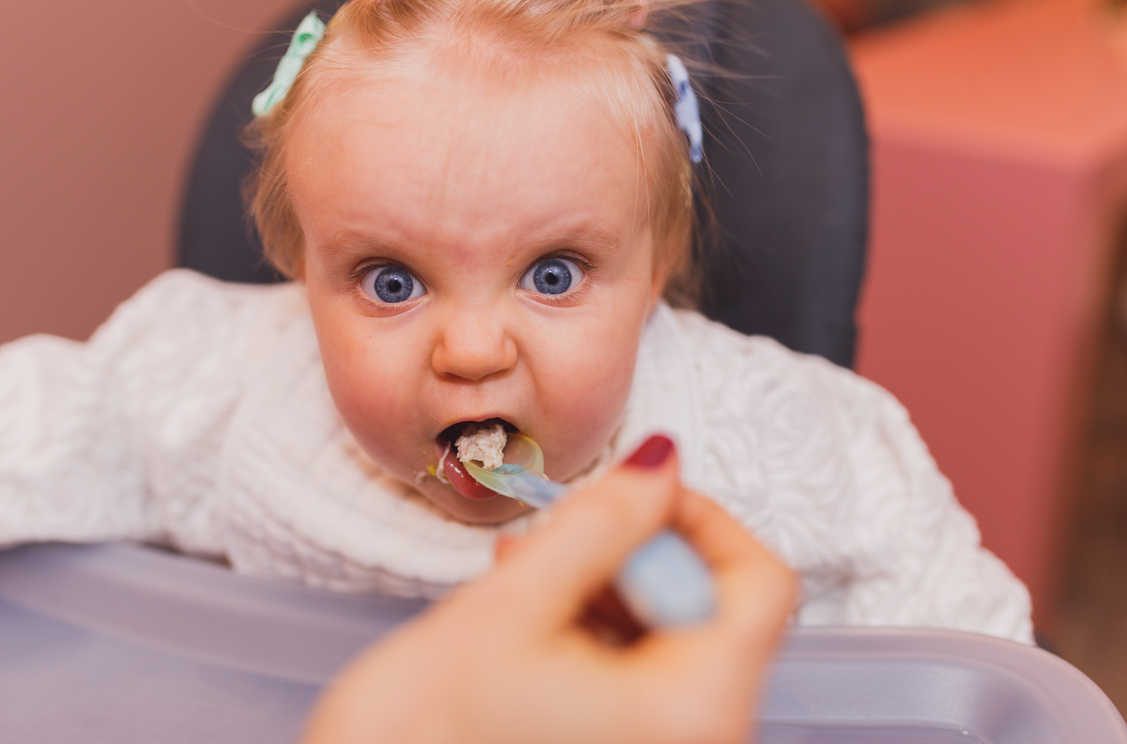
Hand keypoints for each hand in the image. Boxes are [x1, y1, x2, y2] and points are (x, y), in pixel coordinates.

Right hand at [301, 435, 798, 743]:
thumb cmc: (417, 737)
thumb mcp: (511, 608)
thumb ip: (600, 524)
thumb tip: (661, 463)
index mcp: (691, 714)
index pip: (762, 584)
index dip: (701, 519)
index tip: (636, 493)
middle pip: (718, 611)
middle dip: (642, 556)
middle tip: (563, 534)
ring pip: (677, 643)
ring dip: (614, 592)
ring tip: (529, 574)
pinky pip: (645, 682)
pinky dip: (601, 638)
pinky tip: (536, 618)